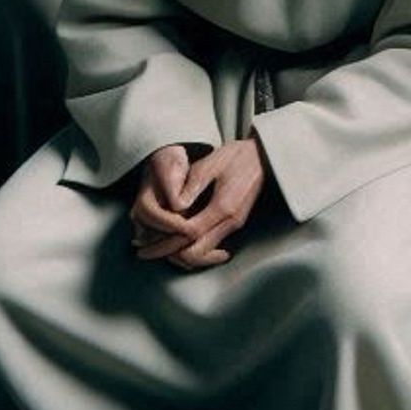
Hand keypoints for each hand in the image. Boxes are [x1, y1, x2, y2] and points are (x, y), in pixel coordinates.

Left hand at [130, 137, 266, 270]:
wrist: (265, 156)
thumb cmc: (238, 155)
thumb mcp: (211, 163)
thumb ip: (191, 186)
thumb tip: (174, 206)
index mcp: (223, 206)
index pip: (190, 235)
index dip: (165, 242)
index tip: (145, 244)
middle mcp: (230, 221)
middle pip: (196, 253)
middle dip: (169, 254)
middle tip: (146, 251)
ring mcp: (234, 225)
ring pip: (203, 254)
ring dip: (180, 254)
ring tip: (159, 247)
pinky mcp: (235, 224)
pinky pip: (211, 246)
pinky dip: (193, 249)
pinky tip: (179, 242)